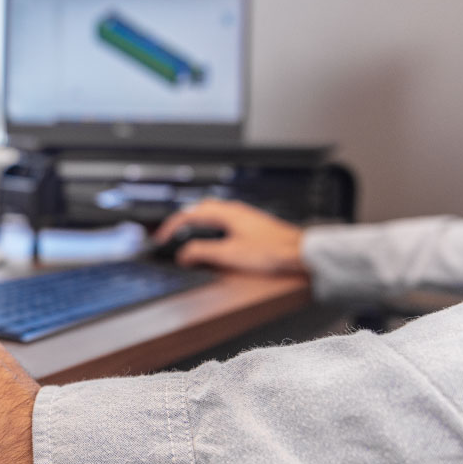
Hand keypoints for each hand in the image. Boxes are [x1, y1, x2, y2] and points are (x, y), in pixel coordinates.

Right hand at [154, 198, 305, 273]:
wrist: (301, 253)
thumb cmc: (272, 251)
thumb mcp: (230, 255)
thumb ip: (203, 253)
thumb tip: (184, 254)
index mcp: (226, 213)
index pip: (189, 215)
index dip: (171, 227)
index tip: (161, 238)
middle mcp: (234, 210)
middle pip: (200, 208)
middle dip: (182, 220)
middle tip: (172, 233)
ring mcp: (244, 215)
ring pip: (213, 212)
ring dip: (197, 221)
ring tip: (189, 234)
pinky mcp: (252, 224)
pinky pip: (223, 218)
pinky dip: (210, 225)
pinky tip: (215, 237)